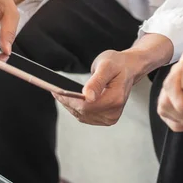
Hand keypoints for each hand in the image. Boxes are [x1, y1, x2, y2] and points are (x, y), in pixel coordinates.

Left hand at [55, 34, 173, 125]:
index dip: (69, 99)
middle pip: (82, 112)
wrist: (129, 68)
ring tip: (60, 92)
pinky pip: (84, 116)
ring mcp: (110, 118)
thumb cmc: (118, 64)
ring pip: (81, 115)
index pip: (85, 106)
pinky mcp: (105, 119)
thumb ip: (96, 82)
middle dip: (67, 100)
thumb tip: (87, 97)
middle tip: (54, 88)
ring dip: (70, 104)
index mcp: (115, 99)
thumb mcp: (106, 66)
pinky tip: (71, 98)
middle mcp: (113, 112)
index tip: (56, 90)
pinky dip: (75, 107)